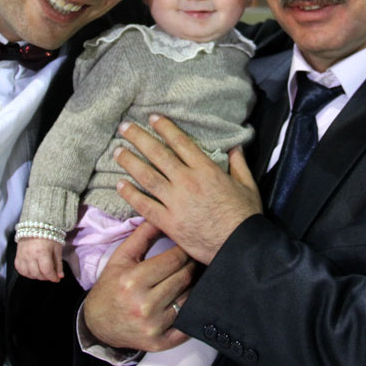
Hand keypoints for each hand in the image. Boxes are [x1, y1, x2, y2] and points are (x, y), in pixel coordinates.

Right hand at [15, 237, 63, 281]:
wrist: (35, 225)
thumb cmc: (49, 235)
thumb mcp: (57, 248)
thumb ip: (58, 263)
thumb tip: (59, 277)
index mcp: (42, 252)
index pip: (46, 271)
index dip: (52, 277)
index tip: (56, 279)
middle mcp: (30, 255)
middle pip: (37, 274)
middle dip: (46, 277)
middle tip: (50, 274)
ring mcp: (22, 256)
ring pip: (28, 274)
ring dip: (36, 276)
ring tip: (42, 272)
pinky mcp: (17, 256)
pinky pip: (20, 270)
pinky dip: (27, 273)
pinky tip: (32, 270)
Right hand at [84, 221, 194, 351]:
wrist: (98, 322)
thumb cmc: (111, 286)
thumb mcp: (121, 257)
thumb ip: (142, 236)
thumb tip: (160, 217)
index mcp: (134, 281)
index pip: (174, 260)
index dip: (185, 250)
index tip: (189, 246)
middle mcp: (144, 305)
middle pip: (184, 278)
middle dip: (192, 265)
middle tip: (196, 259)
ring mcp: (153, 326)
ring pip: (189, 299)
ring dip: (194, 286)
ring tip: (193, 277)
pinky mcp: (160, 343)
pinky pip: (187, 325)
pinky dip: (192, 313)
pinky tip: (191, 301)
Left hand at [114, 115, 261, 264]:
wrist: (240, 247)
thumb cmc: (245, 217)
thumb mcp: (248, 186)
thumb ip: (239, 164)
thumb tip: (236, 147)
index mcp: (206, 170)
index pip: (180, 142)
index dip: (165, 128)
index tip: (152, 118)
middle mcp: (188, 181)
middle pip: (158, 154)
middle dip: (139, 138)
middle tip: (125, 127)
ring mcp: (176, 202)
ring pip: (147, 176)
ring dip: (130, 162)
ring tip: (117, 152)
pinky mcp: (169, 222)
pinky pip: (145, 205)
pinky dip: (130, 194)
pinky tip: (119, 185)